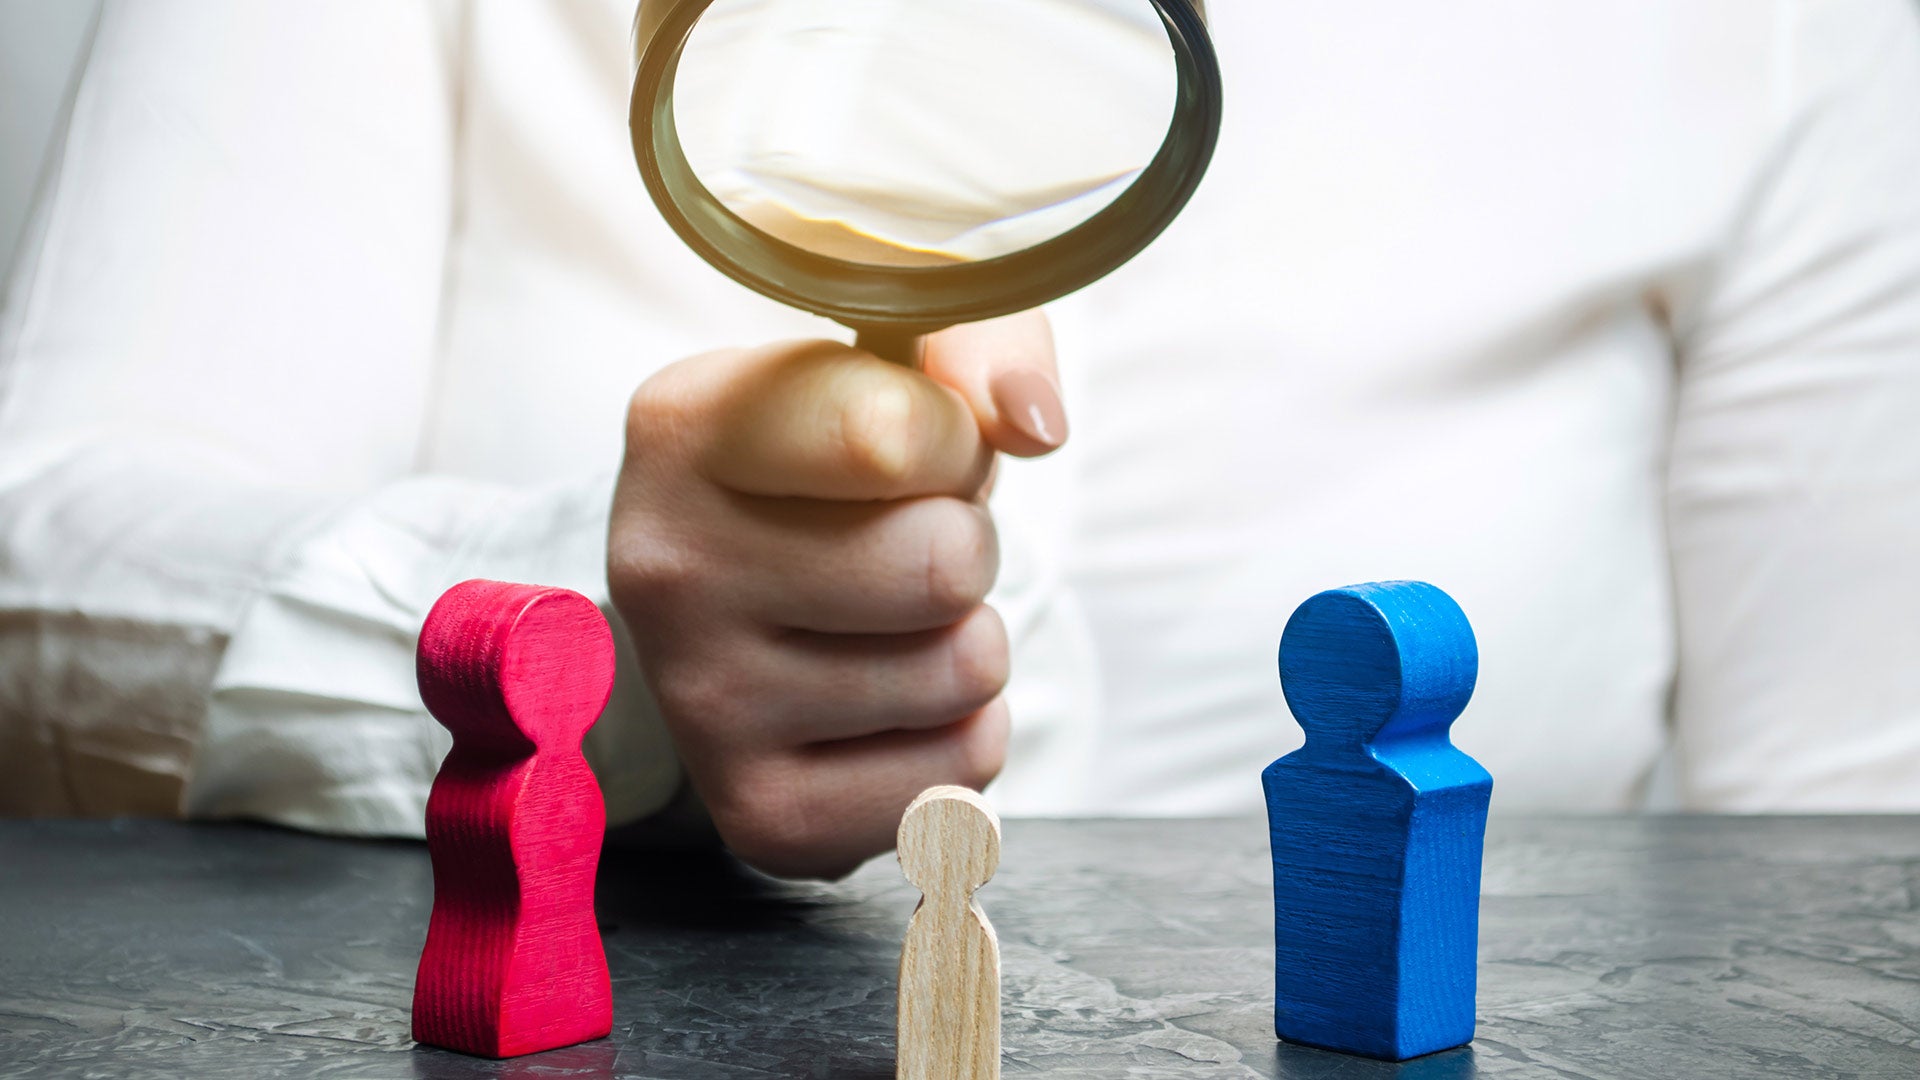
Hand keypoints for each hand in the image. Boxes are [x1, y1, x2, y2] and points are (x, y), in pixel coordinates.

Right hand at [608, 312, 1066, 878]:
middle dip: (967, 544)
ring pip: (966, 669)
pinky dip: (960, 736)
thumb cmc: (833, 464)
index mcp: (683, 427)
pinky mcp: (763, 815)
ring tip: (891, 620)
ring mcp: (703, 704)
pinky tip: (890, 703)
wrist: (731, 603)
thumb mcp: (888, 362)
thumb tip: (1037, 422)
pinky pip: (962, 776)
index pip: (900, 433)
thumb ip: (977, 341)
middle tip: (902, 542)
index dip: (956, 438)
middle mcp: (666, 568)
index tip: (912, 444)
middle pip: (945, 564)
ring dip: (968, 638)